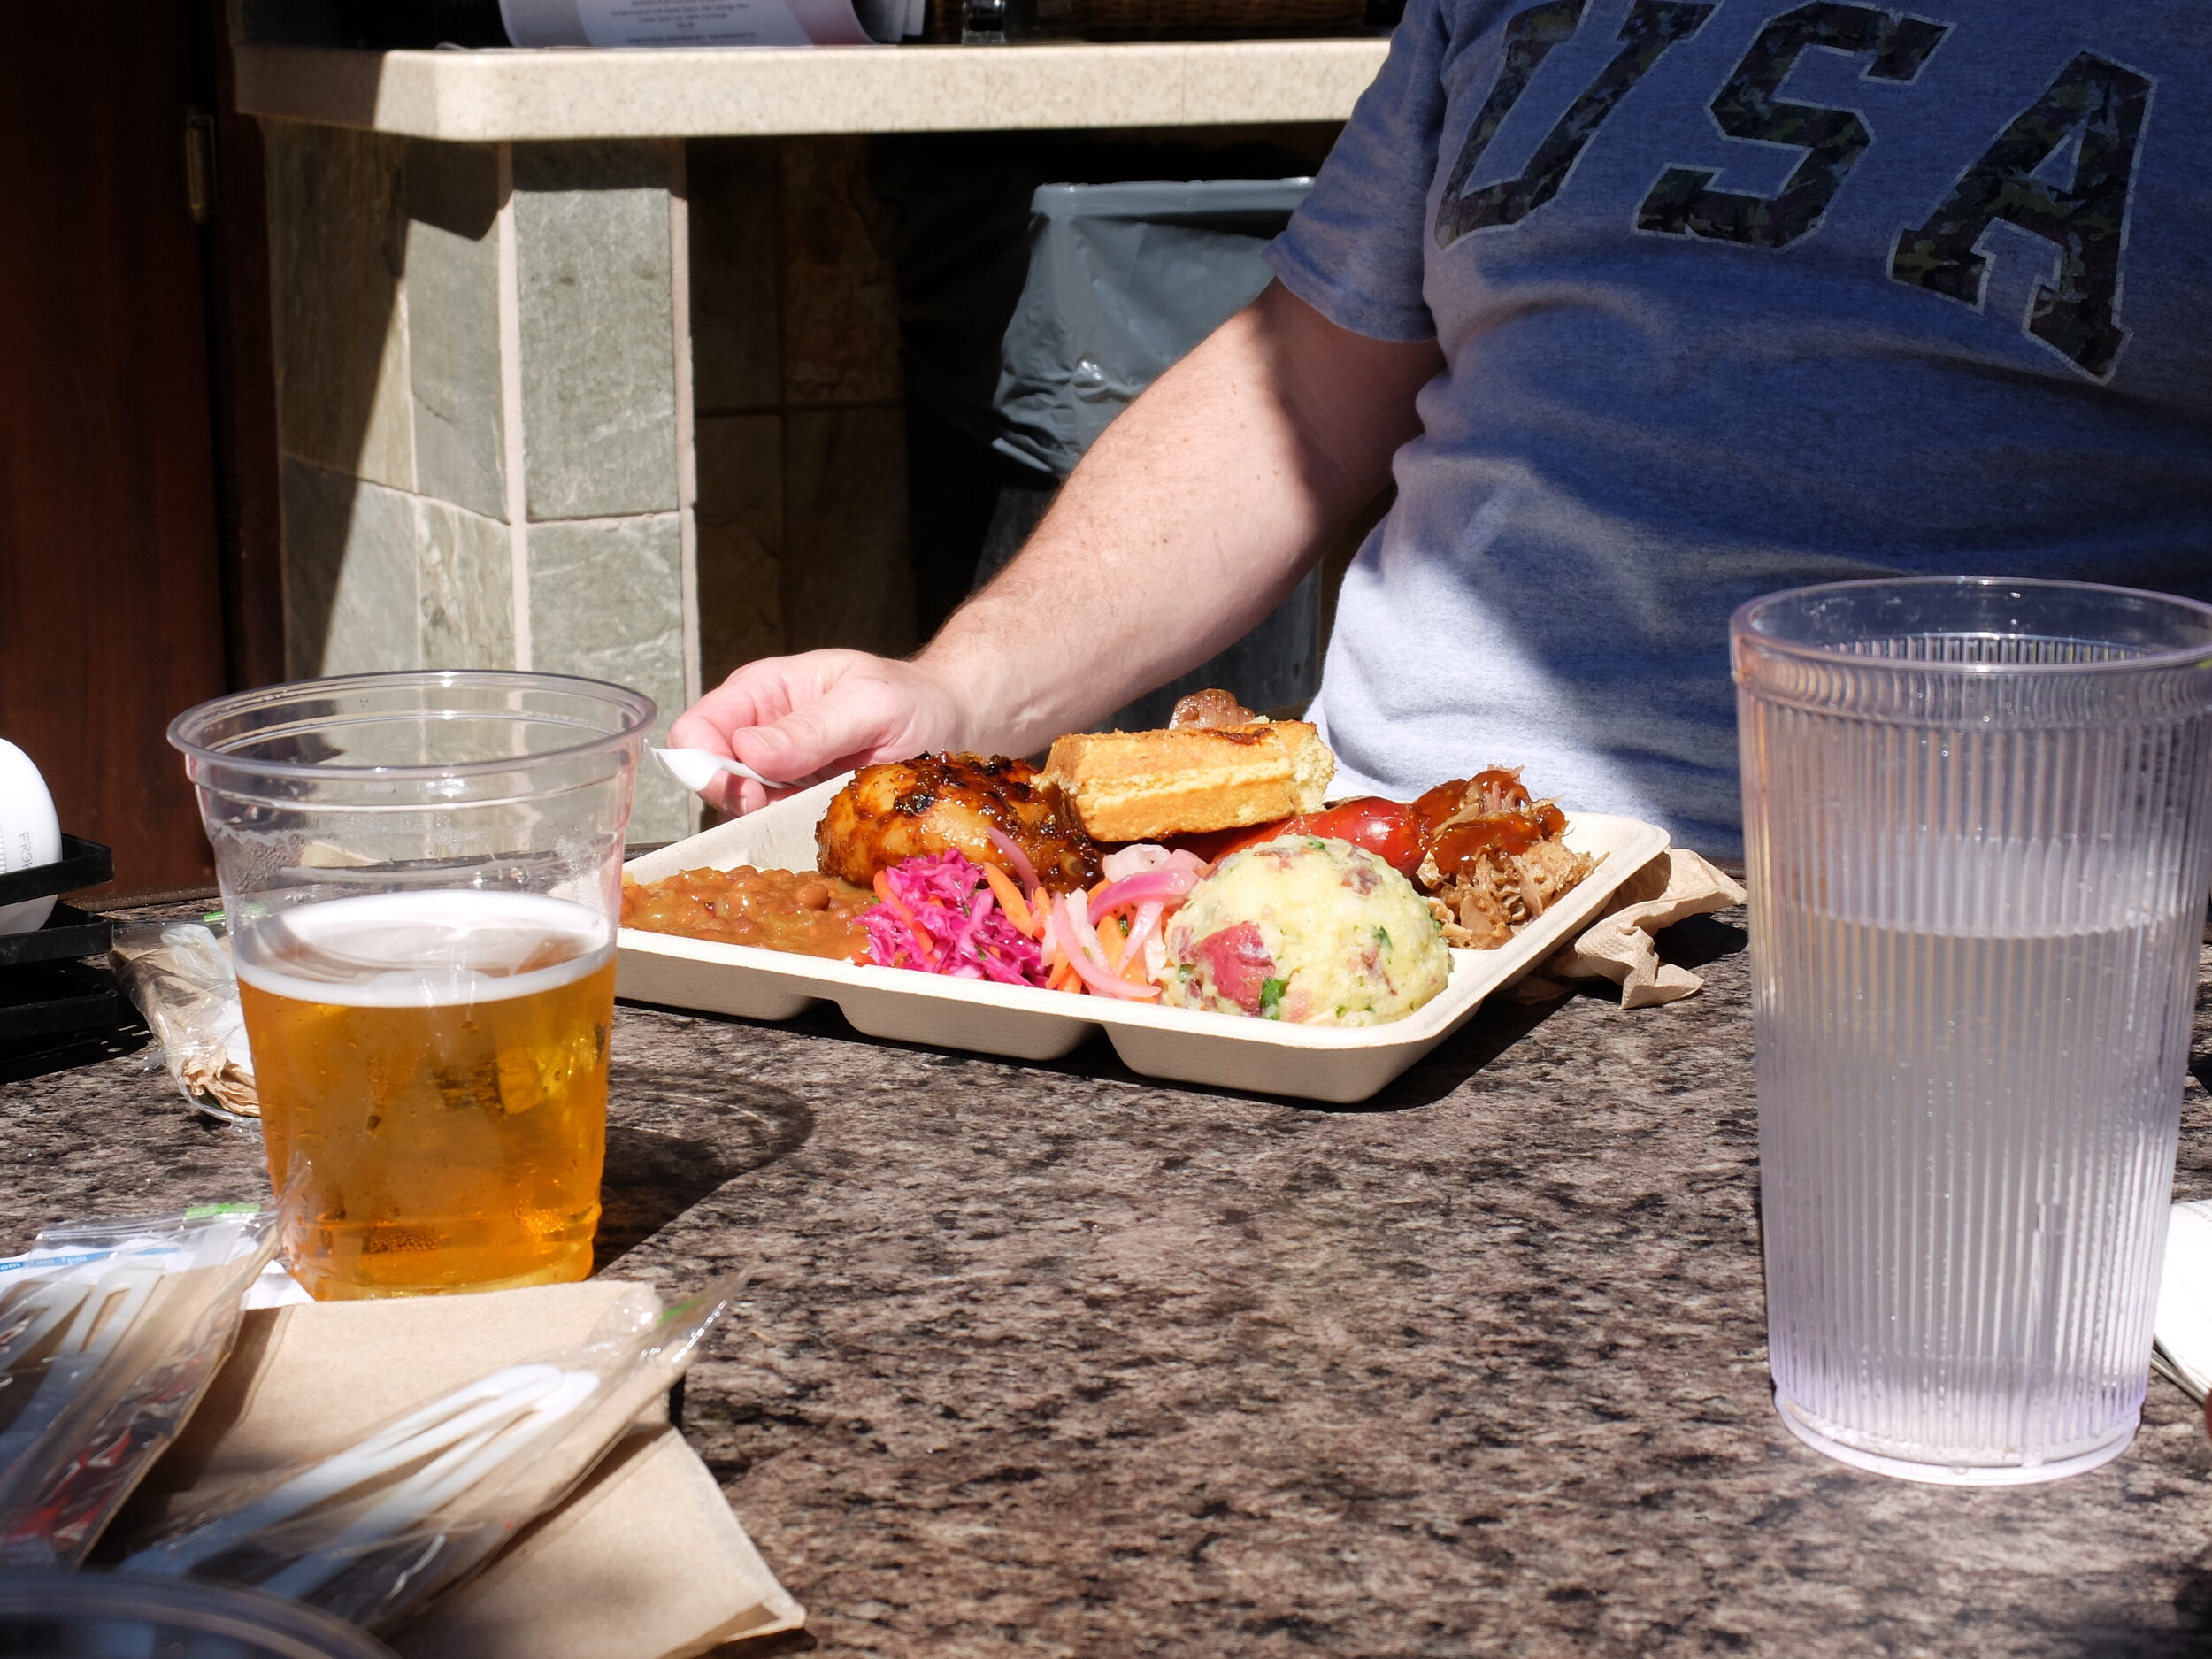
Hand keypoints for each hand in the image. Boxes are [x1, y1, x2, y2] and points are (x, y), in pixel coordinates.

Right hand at [668, 651, 971, 815]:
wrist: (954, 726)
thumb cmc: (914, 701)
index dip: (706, 765)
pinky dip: (795, 831)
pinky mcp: (800, 803)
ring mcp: (779, 771)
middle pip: (710, 776)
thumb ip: (810, 728)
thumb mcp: (869, 704)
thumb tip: (747, 752)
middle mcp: (760, 731)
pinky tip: (827, 821)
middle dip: (741, 798)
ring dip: (772, 818)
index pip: (697, 729)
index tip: (747, 789)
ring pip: (741, 808)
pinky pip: (777, 825)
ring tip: (820, 806)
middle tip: (789, 802)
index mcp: (763, 692)